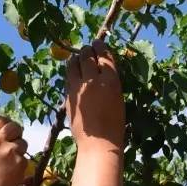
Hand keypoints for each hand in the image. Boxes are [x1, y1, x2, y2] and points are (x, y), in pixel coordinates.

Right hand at [0, 117, 28, 185]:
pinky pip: (25, 158)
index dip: (6, 125)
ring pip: (23, 143)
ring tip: (9, 162)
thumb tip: (5, 129)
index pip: (0, 120)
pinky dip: (21, 164)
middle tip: (15, 140)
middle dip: (17, 133)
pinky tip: (11, 172)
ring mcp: (10, 150)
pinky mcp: (20, 162)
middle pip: (14, 127)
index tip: (8, 130)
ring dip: (20, 150)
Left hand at [66, 38, 124, 155]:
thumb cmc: (114, 124)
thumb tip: (101, 68)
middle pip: (87, 56)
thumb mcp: (118, 98)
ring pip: (73, 63)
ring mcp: (78, 88)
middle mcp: (93, 80)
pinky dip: (71, 72)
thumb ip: (109, 81)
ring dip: (76, 58)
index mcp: (111, 80)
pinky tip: (73, 73)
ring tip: (78, 58)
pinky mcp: (68, 95)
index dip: (100, 46)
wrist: (98, 143)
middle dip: (87, 50)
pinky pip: (68, 77)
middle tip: (88, 49)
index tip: (98, 42)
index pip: (104, 56)